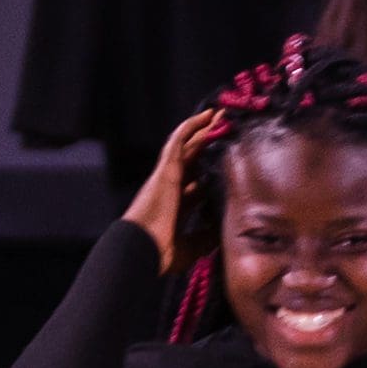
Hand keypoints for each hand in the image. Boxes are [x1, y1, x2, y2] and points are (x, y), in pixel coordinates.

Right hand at [123, 104, 222, 243]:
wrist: (141, 249)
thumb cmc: (160, 253)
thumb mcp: (191, 247)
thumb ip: (206, 237)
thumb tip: (224, 230)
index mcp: (175, 206)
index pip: (195, 183)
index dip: (209, 171)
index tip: (226, 163)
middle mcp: (171, 187)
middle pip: (191, 158)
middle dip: (207, 143)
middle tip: (225, 128)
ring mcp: (167, 176)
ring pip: (185, 145)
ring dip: (202, 129)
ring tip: (219, 114)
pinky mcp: (166, 169)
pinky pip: (178, 141)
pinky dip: (191, 127)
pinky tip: (206, 116)